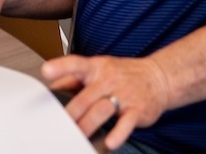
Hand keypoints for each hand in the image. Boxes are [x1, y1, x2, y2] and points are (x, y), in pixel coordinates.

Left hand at [40, 55, 170, 149]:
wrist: (159, 77)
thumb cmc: (123, 74)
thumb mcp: (99, 68)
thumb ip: (74, 78)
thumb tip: (52, 88)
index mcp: (96, 68)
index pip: (76, 63)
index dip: (60, 66)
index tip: (46, 70)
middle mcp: (109, 79)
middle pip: (85, 97)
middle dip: (71, 113)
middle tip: (59, 125)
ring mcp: (124, 94)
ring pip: (102, 110)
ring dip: (87, 125)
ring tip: (77, 136)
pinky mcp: (137, 110)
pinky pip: (126, 123)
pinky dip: (118, 133)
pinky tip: (110, 142)